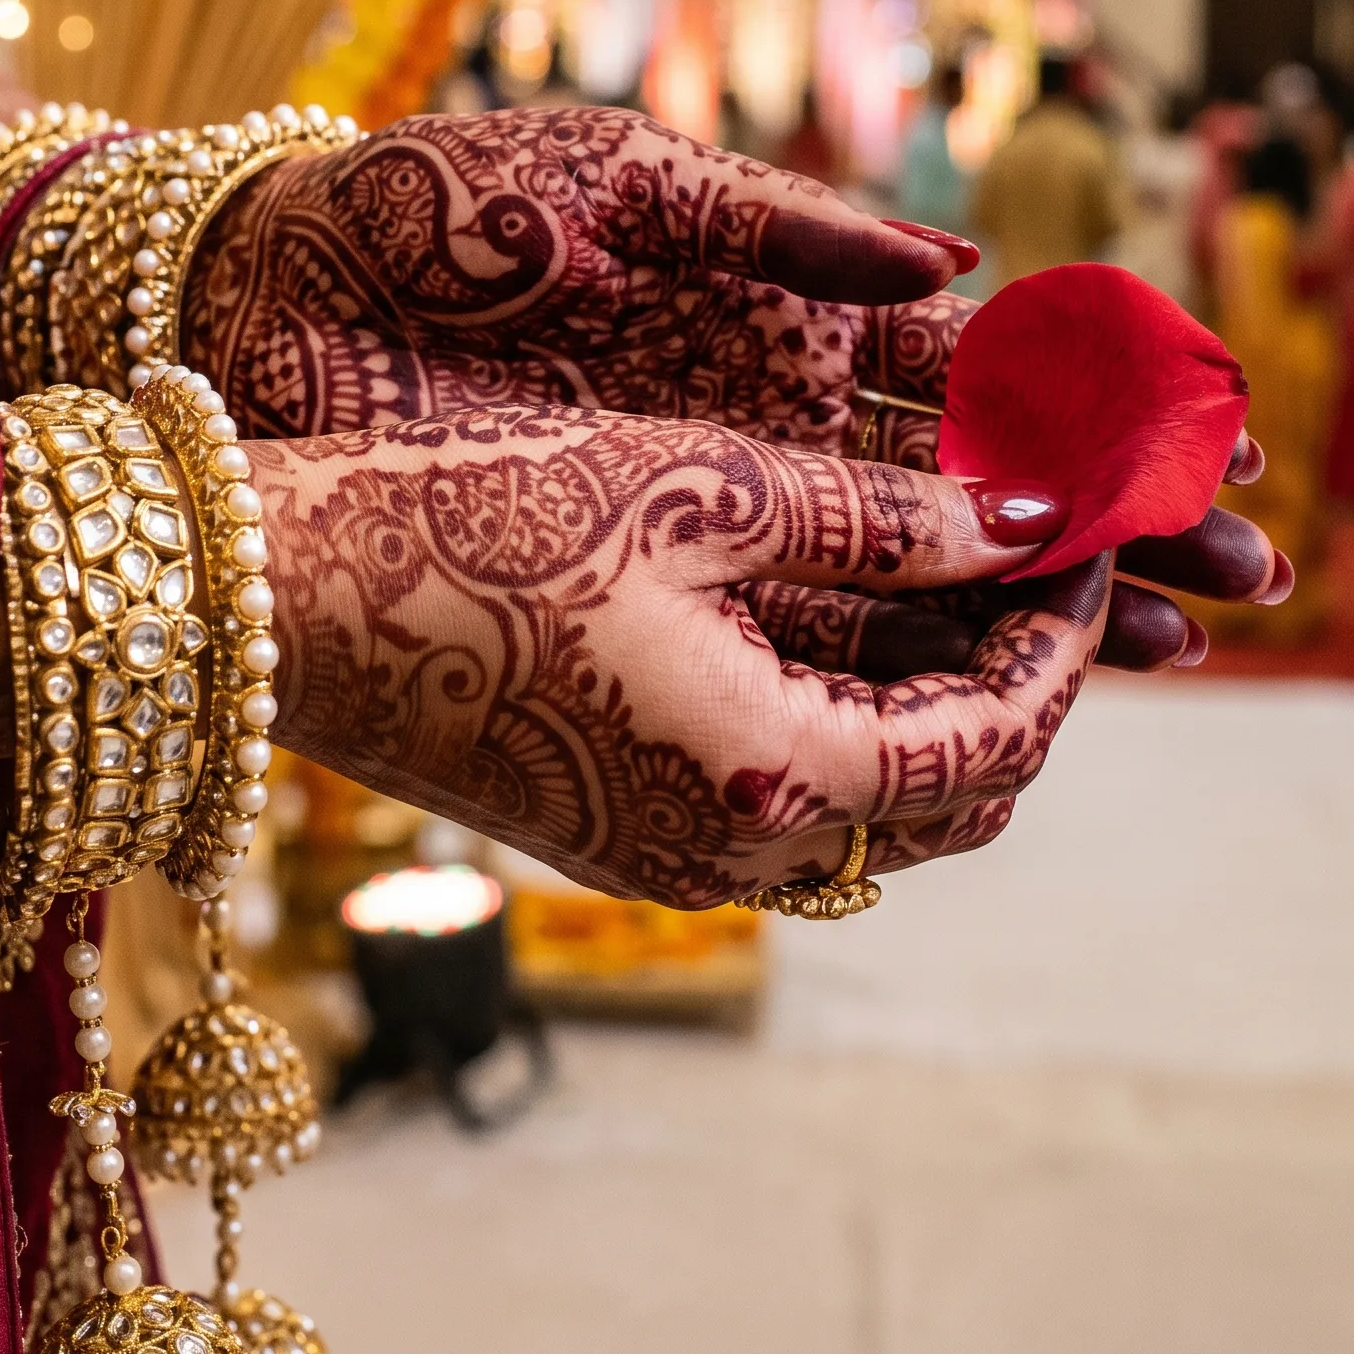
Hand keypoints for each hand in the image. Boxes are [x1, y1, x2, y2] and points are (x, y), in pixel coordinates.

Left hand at [187, 104, 1286, 670]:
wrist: (259, 291)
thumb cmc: (421, 205)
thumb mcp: (607, 176)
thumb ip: (771, 221)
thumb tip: (951, 268)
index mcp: (767, 298)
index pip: (968, 357)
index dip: (1088, 394)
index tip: (1209, 434)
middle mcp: (759, 408)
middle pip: (973, 474)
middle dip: (1106, 517)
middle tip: (1242, 575)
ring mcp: (699, 495)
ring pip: (906, 568)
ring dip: (1037, 604)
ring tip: (1172, 649)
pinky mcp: (626, 563)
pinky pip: (782, 621)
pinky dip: (893, 656)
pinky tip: (992, 692)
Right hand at [251, 407, 1107, 904]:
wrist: (274, 603)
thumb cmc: (468, 522)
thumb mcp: (693, 491)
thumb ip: (880, 518)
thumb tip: (1024, 515)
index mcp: (768, 780)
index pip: (997, 738)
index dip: (1064, 631)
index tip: (1078, 525)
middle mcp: (730, 859)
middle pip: (955, 801)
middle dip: (1017, 679)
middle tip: (1024, 550)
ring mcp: (669, 862)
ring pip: (879, 818)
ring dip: (937, 709)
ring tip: (942, 570)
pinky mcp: (619, 837)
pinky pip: (790, 807)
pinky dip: (848, 729)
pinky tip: (832, 615)